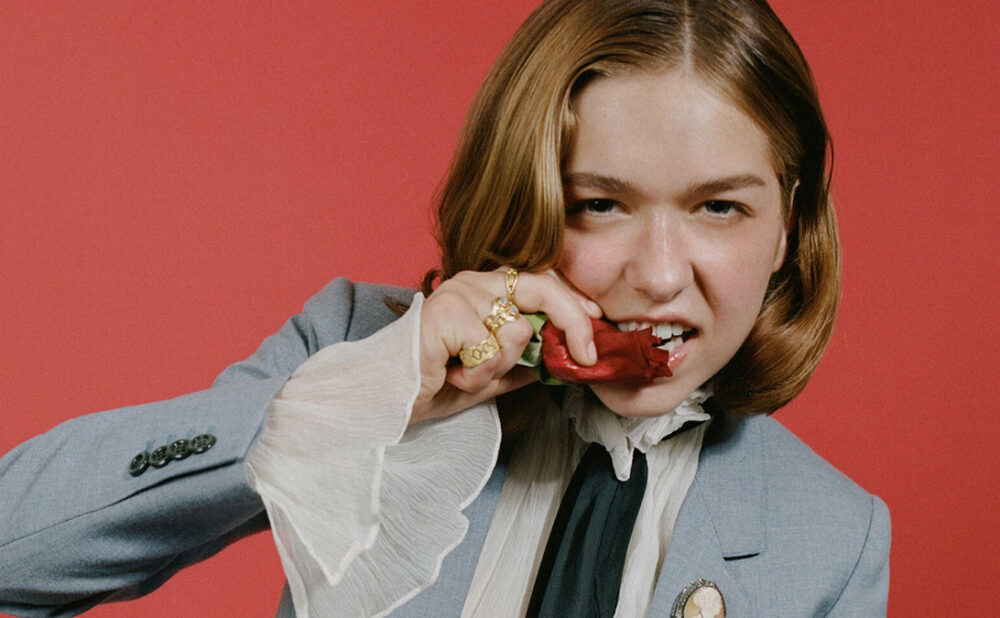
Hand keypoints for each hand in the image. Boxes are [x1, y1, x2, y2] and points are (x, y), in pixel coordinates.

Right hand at [411, 269, 601, 423]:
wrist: (385, 401)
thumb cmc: (432, 383)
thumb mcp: (491, 375)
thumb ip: (523, 362)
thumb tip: (564, 359)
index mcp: (484, 288)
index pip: (540, 282)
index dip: (573, 303)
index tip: (597, 324)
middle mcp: (472, 282)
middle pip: (541, 289)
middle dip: (573, 323)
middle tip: (586, 356)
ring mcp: (458, 292)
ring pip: (517, 332)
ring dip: (497, 368)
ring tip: (465, 373)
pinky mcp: (446, 311)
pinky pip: (491, 349)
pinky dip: (477, 374)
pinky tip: (451, 374)